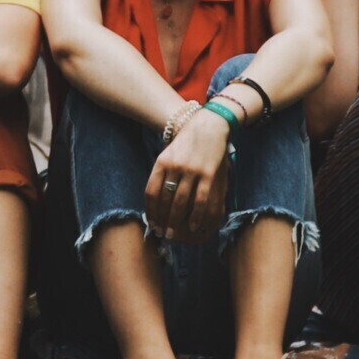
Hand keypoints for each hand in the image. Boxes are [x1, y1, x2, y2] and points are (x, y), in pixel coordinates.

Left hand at [144, 110, 230, 239]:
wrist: (208, 125)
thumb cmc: (186, 143)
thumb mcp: (168, 154)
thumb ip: (162, 173)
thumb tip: (155, 201)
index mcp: (162, 162)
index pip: (152, 192)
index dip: (150, 211)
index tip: (151, 223)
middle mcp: (175, 166)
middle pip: (165, 200)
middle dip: (162, 219)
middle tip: (161, 233)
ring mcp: (192, 171)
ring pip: (181, 202)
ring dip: (176, 221)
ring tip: (174, 233)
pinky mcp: (208, 174)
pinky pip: (200, 199)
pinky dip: (195, 215)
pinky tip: (193, 226)